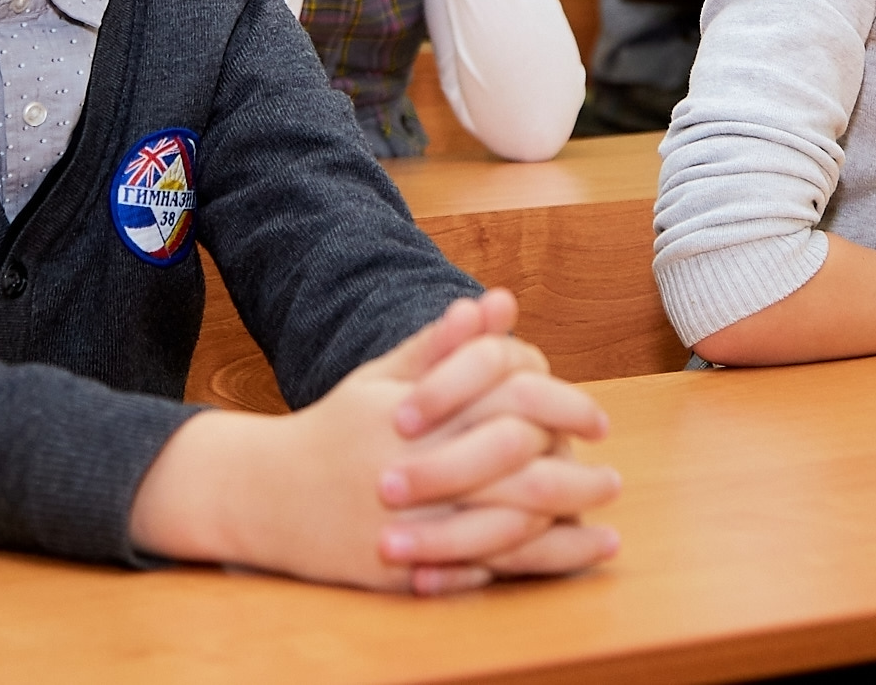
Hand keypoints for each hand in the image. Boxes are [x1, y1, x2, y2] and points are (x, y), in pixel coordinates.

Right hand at [130, 289, 620, 593]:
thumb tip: (498, 302)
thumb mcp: (381, 377)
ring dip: (563, 530)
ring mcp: (406, 525)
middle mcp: (413, 468)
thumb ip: (444, 346)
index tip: (598, 421)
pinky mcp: (400, 572)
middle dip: (575, 478)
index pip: (507, 402)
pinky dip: (525, 569)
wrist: (264, 495)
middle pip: (516, 470)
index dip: (562, 408)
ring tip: (603, 528)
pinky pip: (476, 572)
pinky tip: (557, 563)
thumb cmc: (335, 428)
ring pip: (504, 529)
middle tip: (612, 479)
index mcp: (415, 414)